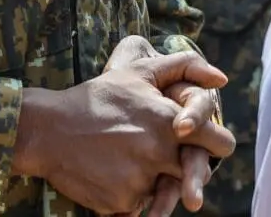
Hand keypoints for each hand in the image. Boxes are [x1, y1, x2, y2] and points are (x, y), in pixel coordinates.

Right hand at [11, 36, 227, 214]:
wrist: (48, 130)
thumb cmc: (97, 98)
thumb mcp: (138, 72)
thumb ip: (184, 67)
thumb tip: (222, 79)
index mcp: (170, 121)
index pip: (220, 143)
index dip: (215, 144)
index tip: (204, 143)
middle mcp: (161, 153)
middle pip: (195, 172)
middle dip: (185, 167)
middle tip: (156, 154)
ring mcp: (142, 180)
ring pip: (164, 189)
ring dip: (152, 179)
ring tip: (122, 158)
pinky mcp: (123, 201)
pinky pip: (138, 203)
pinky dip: (127, 192)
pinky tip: (107, 172)